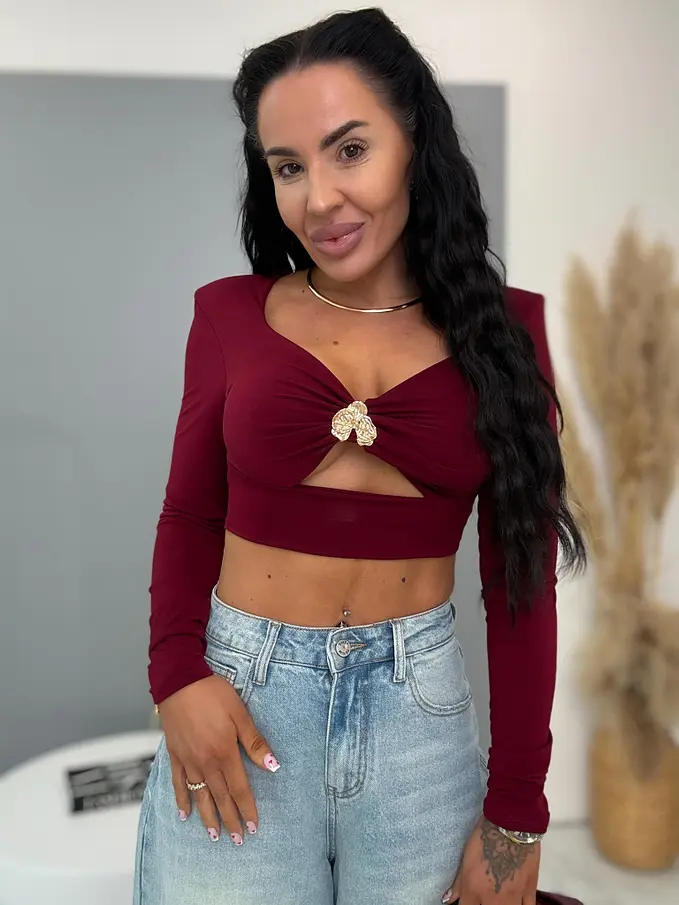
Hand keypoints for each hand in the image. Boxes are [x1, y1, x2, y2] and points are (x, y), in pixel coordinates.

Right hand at [157, 675, 279, 843]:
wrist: (179, 681)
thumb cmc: (212, 693)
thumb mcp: (240, 714)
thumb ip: (255, 742)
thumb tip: (273, 766)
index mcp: (224, 752)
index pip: (239, 788)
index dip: (247, 809)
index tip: (253, 827)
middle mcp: (205, 762)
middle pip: (220, 797)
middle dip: (230, 819)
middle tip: (238, 840)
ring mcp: (188, 760)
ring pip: (199, 795)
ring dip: (208, 817)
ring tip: (215, 835)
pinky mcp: (175, 754)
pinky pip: (178, 783)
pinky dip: (181, 800)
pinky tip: (185, 814)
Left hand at [442, 817, 539, 904]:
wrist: (512, 823)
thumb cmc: (486, 835)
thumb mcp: (466, 857)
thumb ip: (458, 882)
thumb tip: (447, 899)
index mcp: (473, 888)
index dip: (465, 904)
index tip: (468, 900)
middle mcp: (492, 897)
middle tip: (483, 898)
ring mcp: (513, 896)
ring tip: (497, 899)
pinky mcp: (529, 890)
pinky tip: (514, 901)